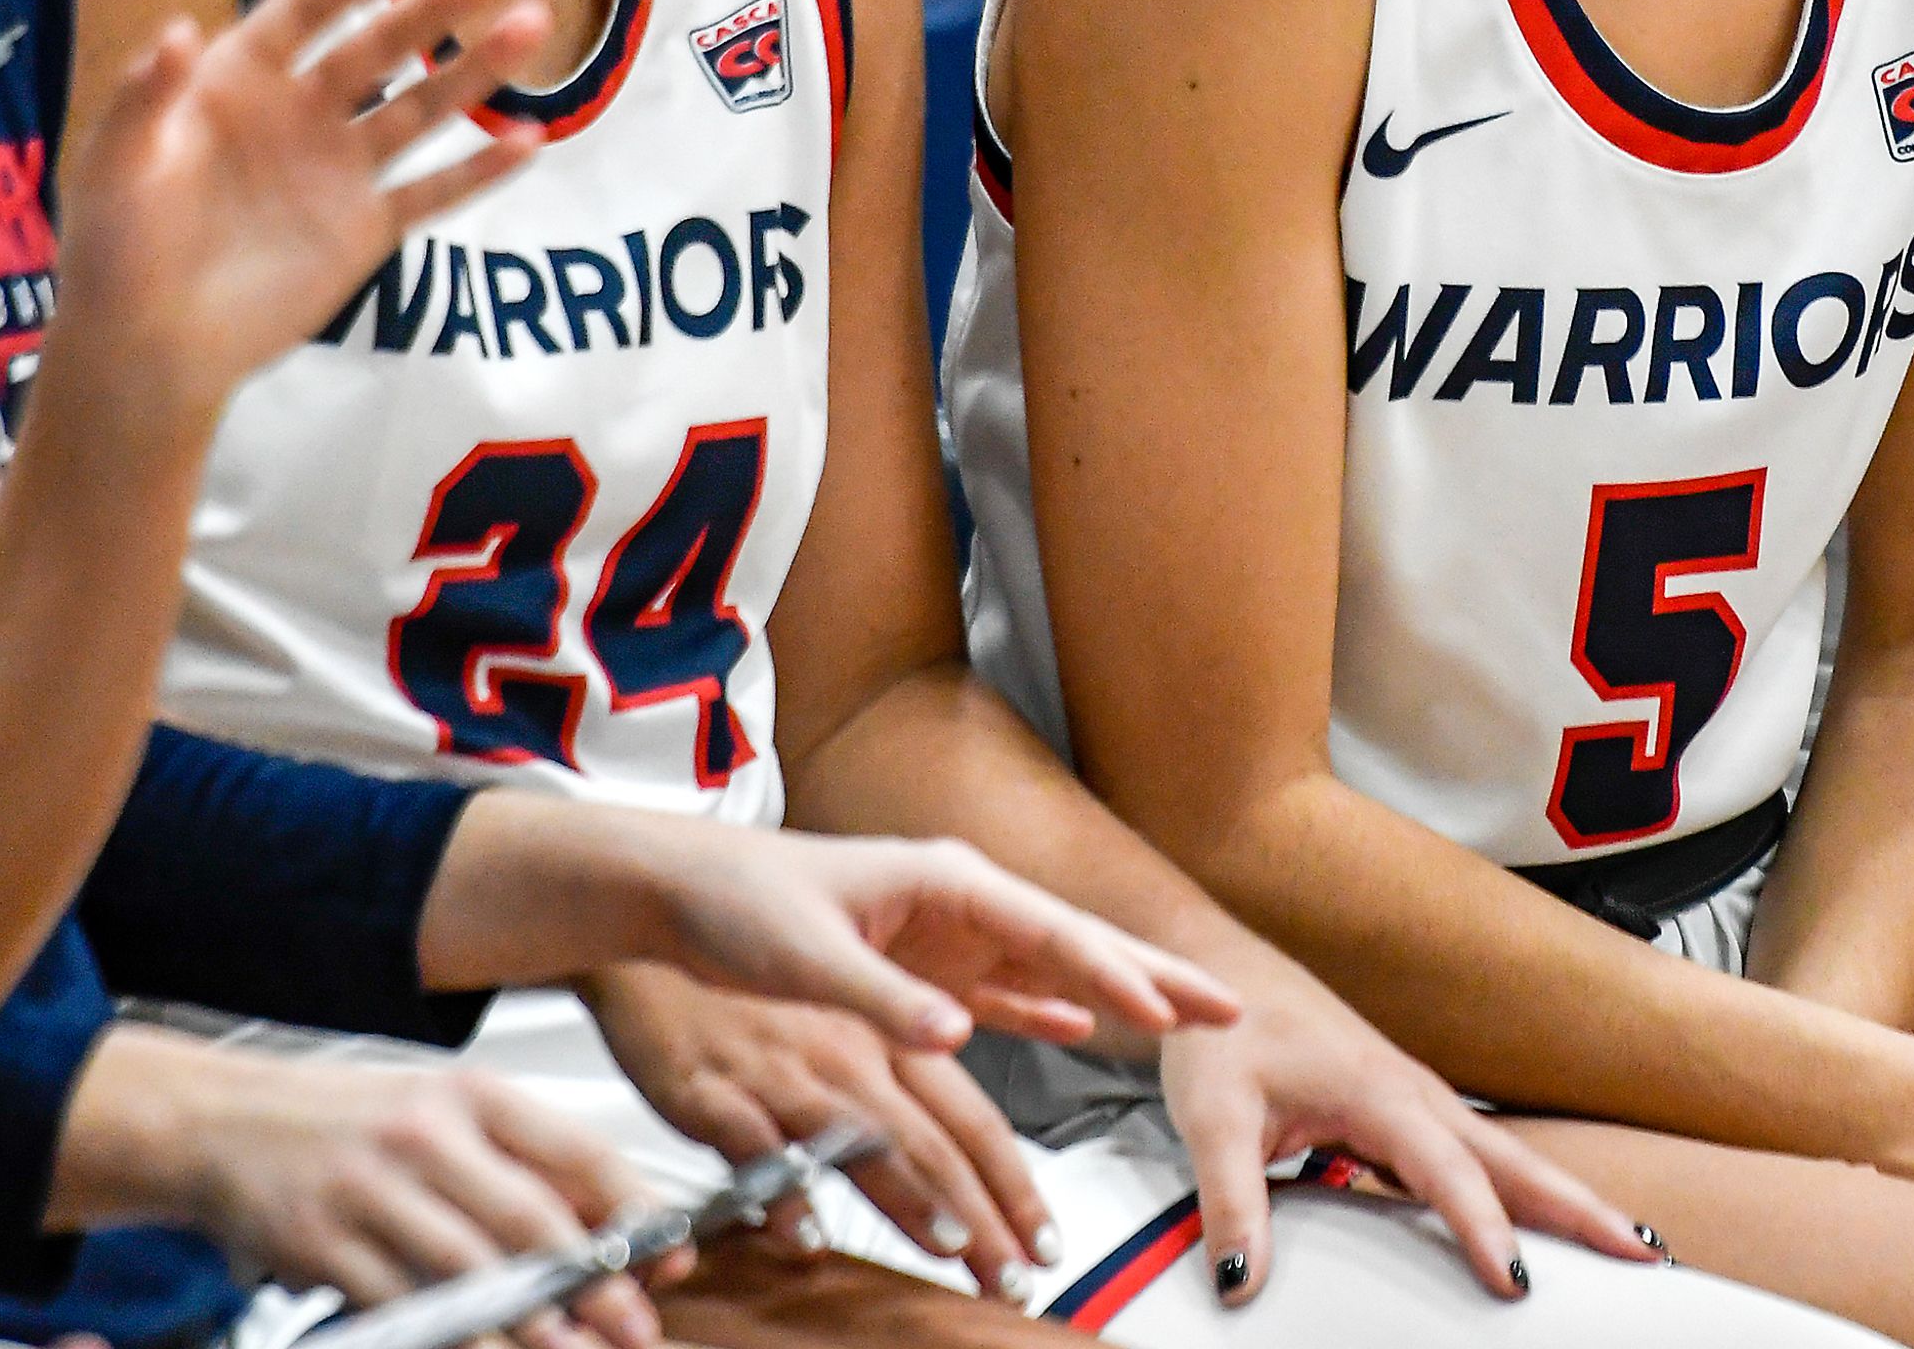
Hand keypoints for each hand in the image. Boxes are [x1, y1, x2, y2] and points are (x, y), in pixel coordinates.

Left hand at [52, 0, 550, 420]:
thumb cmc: (116, 249)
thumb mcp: (115, 165)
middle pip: (378, 48)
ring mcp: (339, 170)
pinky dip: (481, 170)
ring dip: (476, 70)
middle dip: (433, 8)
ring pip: (420, 107)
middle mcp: (299, 112)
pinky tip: (531, 140)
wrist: (148, 349)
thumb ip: (145, 99)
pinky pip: (433, 193)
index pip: (300, 15)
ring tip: (531, 27)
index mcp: (236, 81)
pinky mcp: (366, 230)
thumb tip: (178, 30)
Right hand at [90, 1030, 669, 1348]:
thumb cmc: (345, 1118)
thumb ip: (522, 1161)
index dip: (631, 1209)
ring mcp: (371, 1188)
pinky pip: (402, 1301)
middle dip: (591, 1281)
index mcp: (471, 1094)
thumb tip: (610, 1221)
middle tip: (634, 1325)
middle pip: (529, 1217)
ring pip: (469, 1269)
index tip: (668, 1254)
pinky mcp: (323, 1242)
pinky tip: (480, 1348)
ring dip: (528, 1324)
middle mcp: (425, 1134)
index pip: (576, 1150)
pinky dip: (450, 1335)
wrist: (220, 1117)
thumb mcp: (442, 1112)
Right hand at [586, 959, 1054, 1297]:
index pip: (971, 1119)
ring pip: (858, 1144)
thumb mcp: (842, 1026)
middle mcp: (845, 1059)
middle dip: (981, 1216)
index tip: (1045, 1244)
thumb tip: (962, 1157)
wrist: (661, 933)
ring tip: (950, 1248)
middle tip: (1016, 1280)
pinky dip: (784, 1189)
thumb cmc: (752, 992)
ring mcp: (781, 1078)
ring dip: (907, 1198)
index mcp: (885, 1043)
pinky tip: (804, 1230)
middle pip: (930, 1144)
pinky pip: (754, 1147)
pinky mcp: (713, 1094)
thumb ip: (901, 1088)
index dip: (1014, 1185)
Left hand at [634, 821, 1244, 1051]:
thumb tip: (953, 1032)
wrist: (684, 893)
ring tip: (1189, 1019)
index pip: (1047, 931)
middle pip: (1074, 942)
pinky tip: (1084, 1033)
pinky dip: (1046, 1015)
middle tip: (1229, 1005)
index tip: (1165, 1007)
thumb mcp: (806, 953)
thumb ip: (884, 995)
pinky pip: (1003, 996)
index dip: (1110, 974)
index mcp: (943, 880)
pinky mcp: (923, 969)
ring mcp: (946, 935)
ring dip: (1118, 996)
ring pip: (1053, 970)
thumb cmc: (737, 902)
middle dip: (1152, 974)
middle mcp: (958, 901)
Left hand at [1153, 939, 1654, 1310]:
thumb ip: (1230, 1203)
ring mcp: (1414, 1099)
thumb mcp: (1209, 1119)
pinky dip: (1519, 1189)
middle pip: (1513, 1159)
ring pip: (1505, 1156)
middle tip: (1642, 1254)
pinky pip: (1475, 1157)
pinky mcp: (1404, 1110)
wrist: (1219, 968)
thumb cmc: (1222, 1035)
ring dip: (1562, 1198)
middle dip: (1580, 1206)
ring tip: (1621, 1245)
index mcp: (1376, 1090)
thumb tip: (1241, 1282)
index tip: (1517, 1281)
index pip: (1445, 1170)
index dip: (1483, 1228)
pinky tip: (1534, 1227)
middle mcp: (1412, 1092)